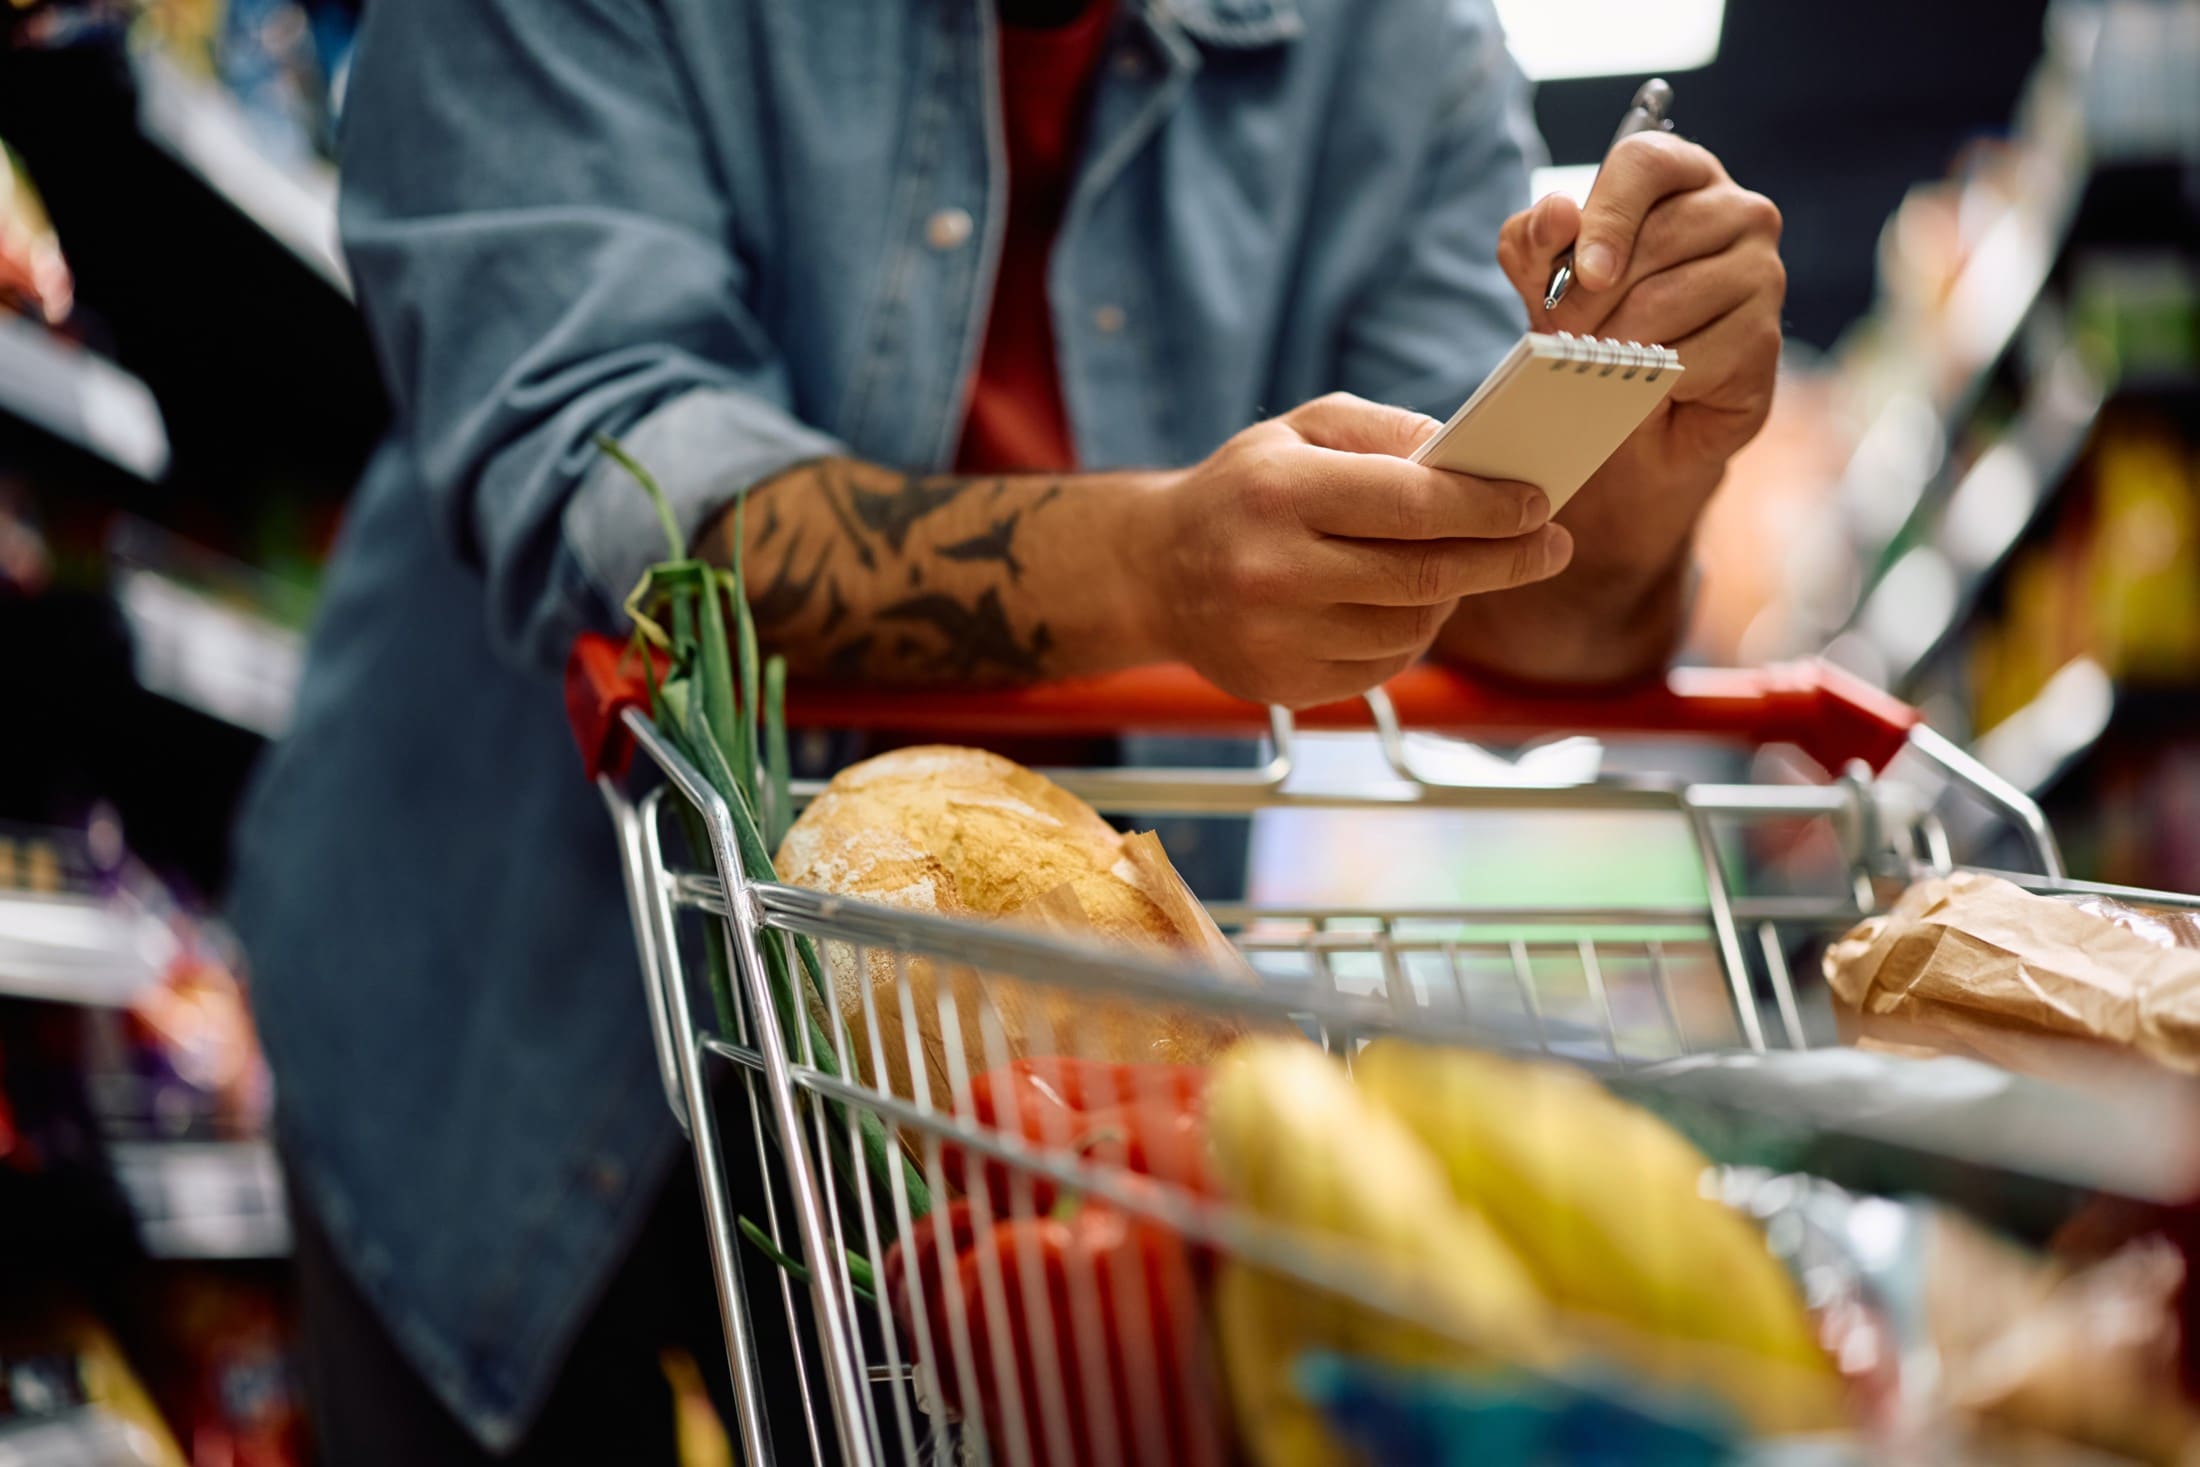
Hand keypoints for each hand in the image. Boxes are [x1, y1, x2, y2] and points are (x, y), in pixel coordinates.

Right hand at [1132, 392, 1569, 707]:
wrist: (1155, 572)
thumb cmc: (1242, 491)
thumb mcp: (1300, 430)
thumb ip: (1386, 431)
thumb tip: (1467, 460)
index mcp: (1280, 492)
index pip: (1412, 504)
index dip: (1487, 507)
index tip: (1538, 505)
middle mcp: (1272, 570)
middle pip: (1425, 575)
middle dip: (1503, 559)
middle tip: (1550, 547)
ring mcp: (1275, 637)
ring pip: (1411, 625)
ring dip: (1452, 595)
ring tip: (1460, 566)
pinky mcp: (1282, 684)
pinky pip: (1383, 664)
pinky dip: (1411, 632)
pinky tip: (1402, 604)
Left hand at [1499, 132, 1784, 495]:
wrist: (1637, 406)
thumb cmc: (1596, 320)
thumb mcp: (1545, 275)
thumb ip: (1536, 239)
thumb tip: (1558, 212)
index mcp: (1683, 173)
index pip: (1646, 163)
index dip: (1606, 215)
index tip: (1581, 272)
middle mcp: (1738, 211)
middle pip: (1657, 237)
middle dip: (1592, 296)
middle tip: (1562, 333)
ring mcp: (1762, 271)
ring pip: (1669, 299)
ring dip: (1614, 341)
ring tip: (1594, 359)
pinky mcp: (1763, 337)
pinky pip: (1690, 356)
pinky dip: (1648, 378)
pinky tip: (1642, 384)